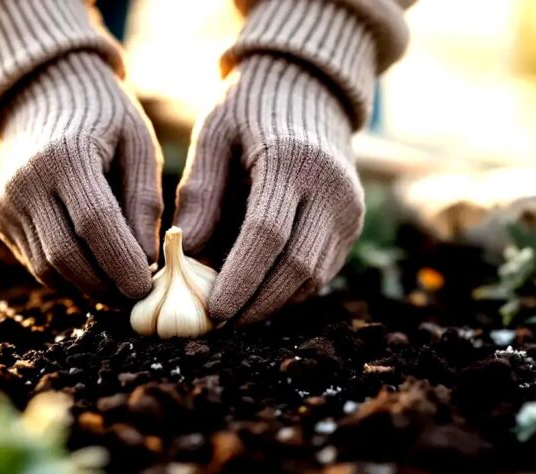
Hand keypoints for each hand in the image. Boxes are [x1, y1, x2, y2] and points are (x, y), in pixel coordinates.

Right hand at [0, 52, 161, 298]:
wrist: (41, 93)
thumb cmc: (104, 116)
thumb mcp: (138, 145)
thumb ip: (144, 201)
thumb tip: (147, 262)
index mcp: (66, 156)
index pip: (95, 223)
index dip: (122, 263)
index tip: (147, 288)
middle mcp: (26, 182)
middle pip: (65, 255)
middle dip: (104, 286)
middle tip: (137, 297)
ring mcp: (7, 203)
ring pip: (47, 269)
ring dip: (86, 288)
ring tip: (119, 289)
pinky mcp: (1, 218)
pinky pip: (35, 262)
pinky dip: (67, 277)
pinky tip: (95, 274)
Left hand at [175, 55, 364, 323]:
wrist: (307, 87)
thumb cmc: (248, 109)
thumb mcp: (213, 136)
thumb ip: (201, 193)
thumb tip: (184, 253)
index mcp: (292, 160)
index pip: (267, 235)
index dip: (239, 279)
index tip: (212, 311)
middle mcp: (332, 189)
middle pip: (297, 266)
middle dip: (256, 303)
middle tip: (218, 324)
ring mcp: (348, 208)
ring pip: (313, 277)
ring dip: (273, 303)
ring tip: (233, 315)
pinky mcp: (351, 223)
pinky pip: (322, 270)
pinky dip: (289, 290)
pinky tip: (257, 296)